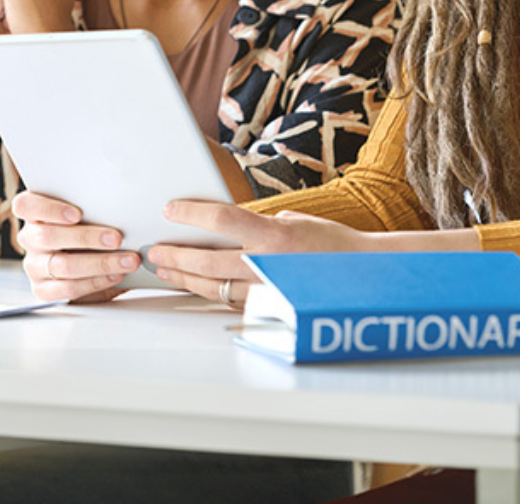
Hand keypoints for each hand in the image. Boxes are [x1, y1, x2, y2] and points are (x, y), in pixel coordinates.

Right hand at [11, 190, 139, 302]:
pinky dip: (95, 282)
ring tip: (127, 260)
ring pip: (62, 265)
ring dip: (100, 263)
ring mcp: (34, 265)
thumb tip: (122, 205)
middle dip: (86, 237)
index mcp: (34, 213)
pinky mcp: (43, 290)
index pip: (25, 205)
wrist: (92, 264)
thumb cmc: (91, 229)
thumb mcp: (89, 214)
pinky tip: (115, 276)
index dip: (49, 208)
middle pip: (48, 236)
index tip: (77, 213)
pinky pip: (68, 288)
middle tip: (117, 238)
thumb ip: (94, 208)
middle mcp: (30, 238)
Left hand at [146, 202, 374, 308]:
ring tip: (166, 269)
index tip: (170, 209)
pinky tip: (194, 286)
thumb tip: (233, 227)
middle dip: (176, 255)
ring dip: (185, 278)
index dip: (191, 214)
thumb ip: (264, 224)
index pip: (222, 220)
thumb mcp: (298, 222)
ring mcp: (267, 291)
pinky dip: (208, 293)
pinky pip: (231, 302)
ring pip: (214, 287)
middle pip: (208, 261)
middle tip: (156, 250)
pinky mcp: (269, 310)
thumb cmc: (334, 245)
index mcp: (275, 235)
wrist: (362, 277)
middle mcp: (268, 264)